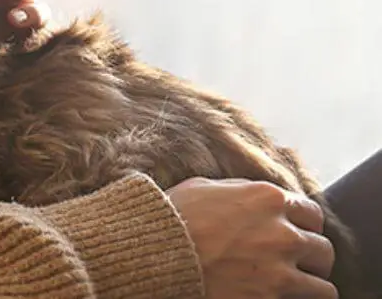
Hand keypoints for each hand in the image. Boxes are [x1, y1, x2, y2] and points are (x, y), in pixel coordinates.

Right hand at [166, 177, 336, 297]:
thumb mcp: (203, 188)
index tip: (293, 236)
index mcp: (267, 198)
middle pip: (322, 249)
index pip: (312, 214)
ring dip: (309, 285)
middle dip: (309, 258)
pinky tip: (284, 298)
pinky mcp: (273, 296)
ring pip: (324, 283)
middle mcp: (282, 231)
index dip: (303, 226)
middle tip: (293, 265)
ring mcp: (280, 268)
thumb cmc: (171, 218)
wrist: (153, 254)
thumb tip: (252, 198)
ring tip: (291, 287)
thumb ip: (239, 191)